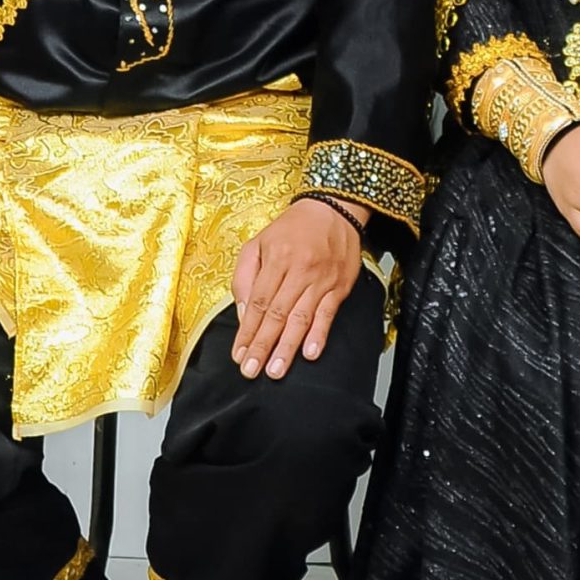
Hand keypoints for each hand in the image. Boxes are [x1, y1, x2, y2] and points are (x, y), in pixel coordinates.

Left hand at [232, 199, 361, 379]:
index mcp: (276, 259)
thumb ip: (245, 276)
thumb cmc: (292, 229)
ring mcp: (321, 280)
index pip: (258, 302)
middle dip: (262, 346)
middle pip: (277, 314)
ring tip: (275, 370)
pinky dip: (319, 334)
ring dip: (287, 347)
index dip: (247, 331)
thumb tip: (243, 313)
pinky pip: (328, 314)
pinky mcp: (339, 286)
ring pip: (301, 318)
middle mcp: (298, 270)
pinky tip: (310, 353)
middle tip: (251, 371)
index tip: (239, 354)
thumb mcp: (259, 242)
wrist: (334, 209)